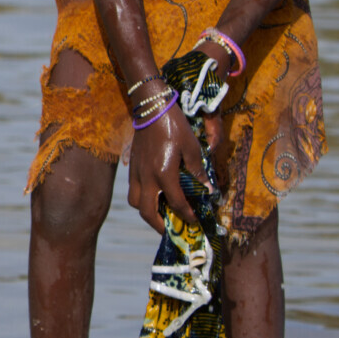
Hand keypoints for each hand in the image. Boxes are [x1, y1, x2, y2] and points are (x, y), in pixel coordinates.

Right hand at [126, 105, 210, 233]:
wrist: (150, 107)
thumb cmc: (174, 125)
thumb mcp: (192, 147)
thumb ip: (197, 171)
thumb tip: (207, 190)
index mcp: (164, 173)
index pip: (176, 203)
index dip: (187, 215)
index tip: (195, 220)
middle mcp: (147, 177)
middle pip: (148, 212)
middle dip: (160, 225)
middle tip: (172, 229)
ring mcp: (136, 173)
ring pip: (136, 203)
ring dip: (148, 213)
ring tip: (161, 214)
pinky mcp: (132, 167)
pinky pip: (134, 191)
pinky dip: (143, 200)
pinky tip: (154, 196)